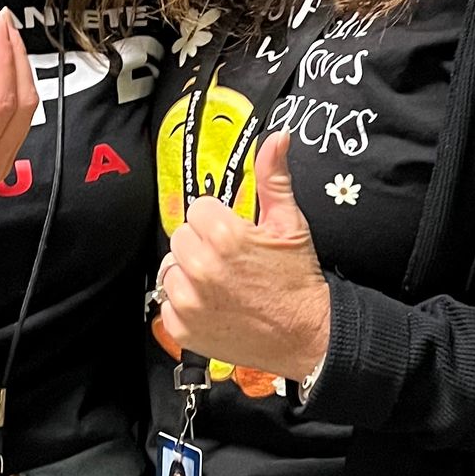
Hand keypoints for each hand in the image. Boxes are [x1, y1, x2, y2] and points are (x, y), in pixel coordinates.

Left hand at [153, 131, 331, 381]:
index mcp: (224, 236)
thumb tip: (275, 140)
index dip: (217, 221)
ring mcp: (189, 301)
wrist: (306, 336)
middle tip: (230, 261)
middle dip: (202, 244)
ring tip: (222, 284)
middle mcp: (201, 268)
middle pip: (181, 237)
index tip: (234, 236)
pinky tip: (213, 305)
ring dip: (190, 274)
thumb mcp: (290, 225)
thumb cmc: (298, 282)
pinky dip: (185, 305)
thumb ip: (273, 179)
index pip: (198, 209)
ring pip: (171, 269)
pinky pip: (168, 303)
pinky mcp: (182, 328)